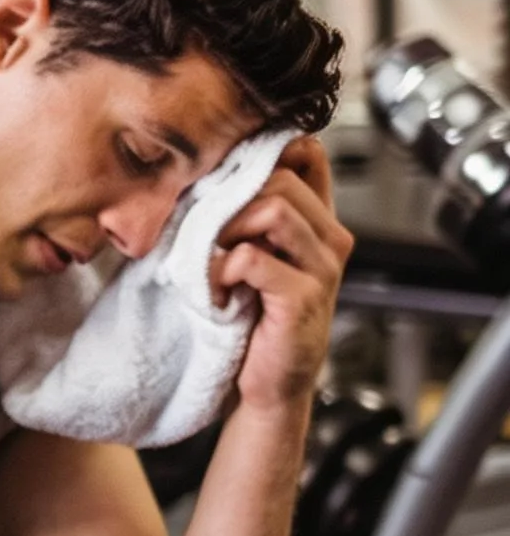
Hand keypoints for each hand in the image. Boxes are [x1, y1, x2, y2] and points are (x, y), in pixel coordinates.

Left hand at [212, 137, 352, 413]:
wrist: (268, 381)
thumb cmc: (255, 318)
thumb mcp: (253, 255)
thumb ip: (247, 217)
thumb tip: (208, 173)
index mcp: (318, 221)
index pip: (307, 155)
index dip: (264, 153)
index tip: (223, 176)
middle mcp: (329, 238)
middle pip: (280, 179)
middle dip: (231, 199)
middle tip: (206, 234)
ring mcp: (322, 267)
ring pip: (273, 209)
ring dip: (226, 230)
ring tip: (211, 260)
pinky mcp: (303, 297)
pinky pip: (253, 258)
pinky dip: (221, 270)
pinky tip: (217, 291)